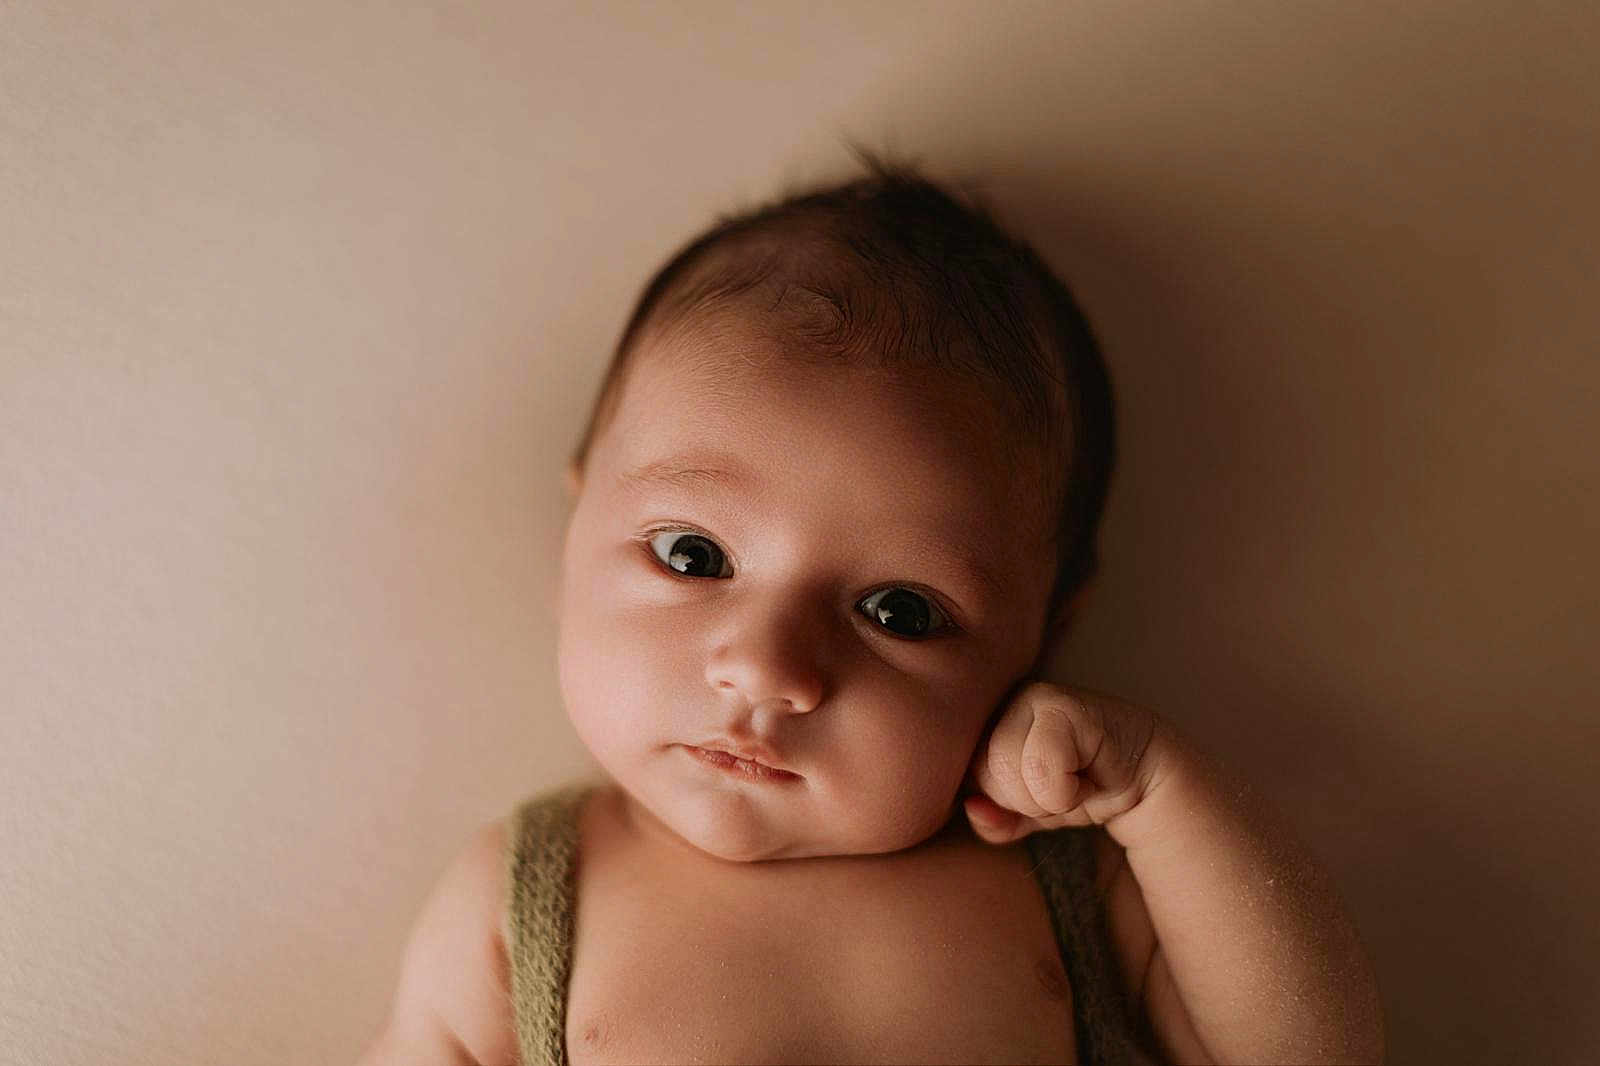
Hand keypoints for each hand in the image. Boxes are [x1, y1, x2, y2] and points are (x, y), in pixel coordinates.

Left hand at [961, 681, 1165, 844]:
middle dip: (1029, 801)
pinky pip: (1042, 767)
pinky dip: (1066, 790)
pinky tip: (1088, 774)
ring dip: (1050, 797)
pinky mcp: (1061, 703)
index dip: (1007, 803)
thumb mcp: (1027, 816)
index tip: (1040, 792)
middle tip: (1064, 785)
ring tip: (1075, 779)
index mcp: (981, 728)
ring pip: (1010, 772)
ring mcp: (1029, 698)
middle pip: (987, 776)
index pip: (966, 780)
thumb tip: (973, 808)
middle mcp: (999, 705)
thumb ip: (993, 820)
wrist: (1138, 777)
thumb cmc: (1078, 786)